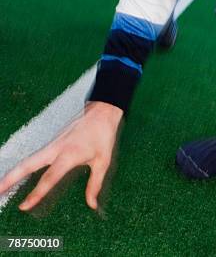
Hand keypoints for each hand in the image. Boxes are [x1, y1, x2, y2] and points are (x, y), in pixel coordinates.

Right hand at [0, 101, 122, 210]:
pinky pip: (36, 154)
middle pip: (28, 164)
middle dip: (10, 178)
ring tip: (1, 186)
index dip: (36, 194)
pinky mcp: (53, 139)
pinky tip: (17, 173)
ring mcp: (53, 142)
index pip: (49, 178)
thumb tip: (92, 204)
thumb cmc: (103, 135)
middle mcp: (56, 148)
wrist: (102, 110)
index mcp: (69, 155)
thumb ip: (95, 184)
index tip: (23, 207)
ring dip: (14, 171)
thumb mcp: (103, 161)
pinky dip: (24, 164)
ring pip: (29, 158)